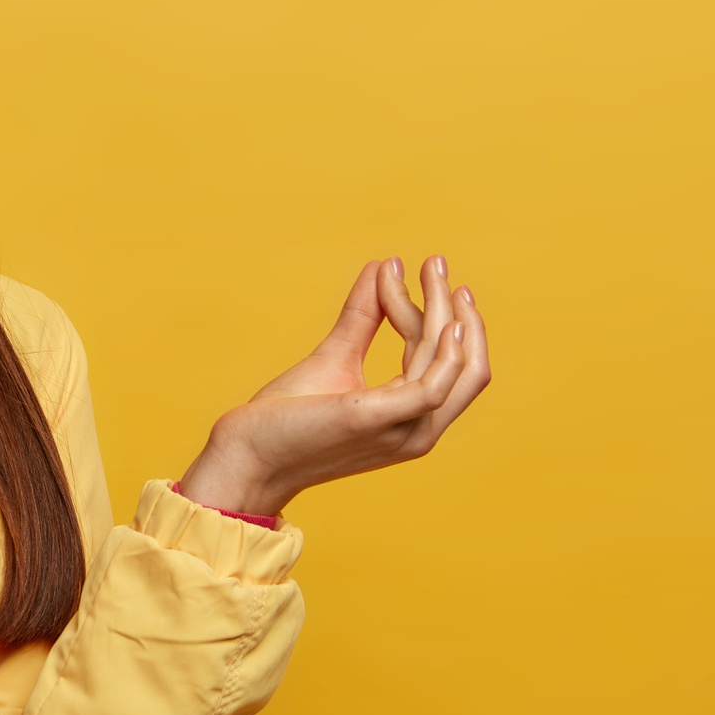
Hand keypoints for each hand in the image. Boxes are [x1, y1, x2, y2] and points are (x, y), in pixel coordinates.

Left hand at [177, 255, 491, 516]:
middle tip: (436, 262)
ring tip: (430, 269)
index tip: (422, 270)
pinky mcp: (376, 420)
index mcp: (411, 419)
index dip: (442, 316)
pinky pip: (431, 385)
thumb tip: (383, 266)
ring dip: (444, 312)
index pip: (449, 365)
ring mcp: (402, 430)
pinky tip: (442, 320)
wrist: (249, 452)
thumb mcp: (334, 356)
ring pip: (451, 366)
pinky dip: (444, 351)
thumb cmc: (288, 415)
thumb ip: (363, 317)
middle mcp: (418, 431)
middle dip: (457, 311)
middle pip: (465, 366)